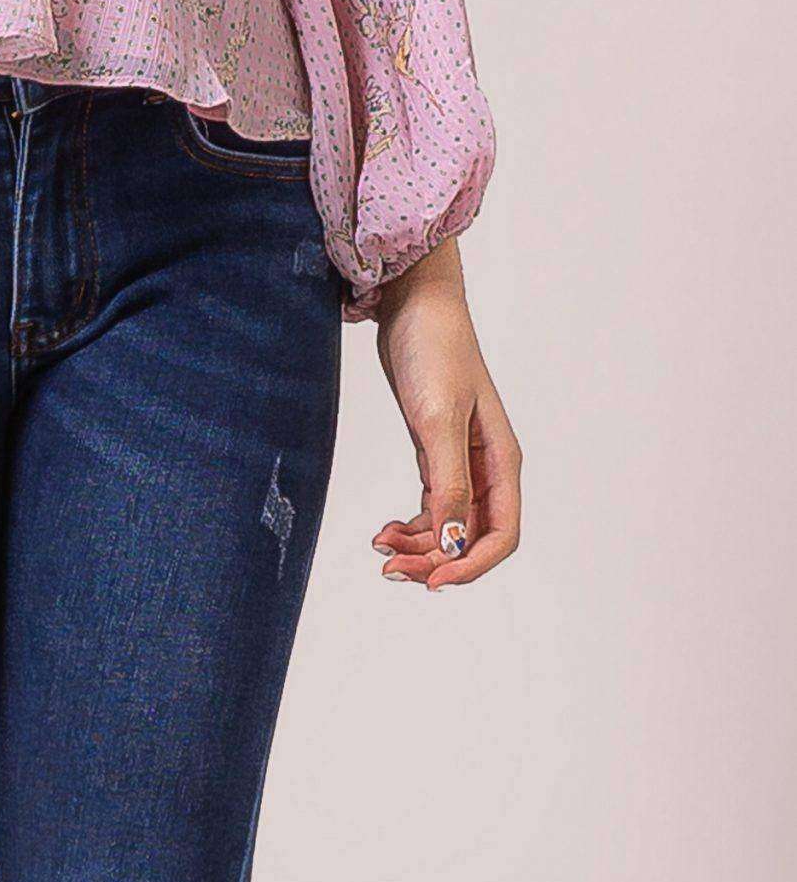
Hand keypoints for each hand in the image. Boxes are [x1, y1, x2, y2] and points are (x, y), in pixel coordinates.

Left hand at [368, 239, 521, 590]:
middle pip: (473, 537)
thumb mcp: (438, 419)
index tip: (431, 580)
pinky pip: (432, 505)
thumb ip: (449, 484)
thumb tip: (456, 544)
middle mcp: (487, 466)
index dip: (470, 565)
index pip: (501, 535)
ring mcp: (461, 459)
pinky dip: (411, 524)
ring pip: (449, 525)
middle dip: (436, 560)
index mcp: (501, 461)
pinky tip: (385, 530)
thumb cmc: (433, 350)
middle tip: (390, 570)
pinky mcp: (434, 448)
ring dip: (420, 545)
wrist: (411, 301)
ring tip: (380, 548)